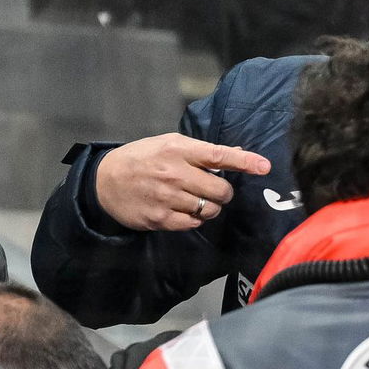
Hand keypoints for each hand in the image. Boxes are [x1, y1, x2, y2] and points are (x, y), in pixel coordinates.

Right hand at [94, 133, 271, 232]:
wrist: (103, 181)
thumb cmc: (141, 159)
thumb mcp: (168, 144)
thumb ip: (201, 151)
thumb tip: (236, 152)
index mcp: (177, 150)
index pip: (218, 155)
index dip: (244, 161)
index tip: (264, 166)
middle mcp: (174, 173)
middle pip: (221, 190)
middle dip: (222, 192)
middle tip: (211, 189)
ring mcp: (167, 198)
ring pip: (210, 210)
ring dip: (209, 207)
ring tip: (193, 199)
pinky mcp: (161, 218)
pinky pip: (194, 223)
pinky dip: (195, 219)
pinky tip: (183, 210)